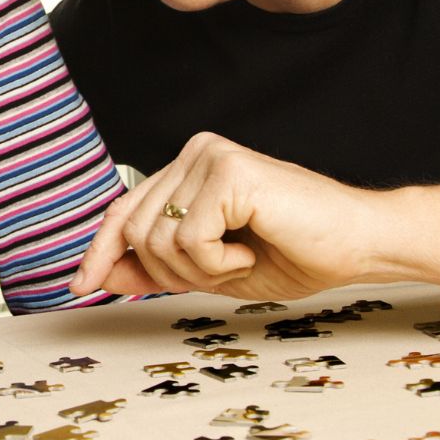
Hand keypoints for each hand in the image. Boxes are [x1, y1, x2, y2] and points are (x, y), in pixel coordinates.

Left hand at [69, 132, 387, 301]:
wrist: (360, 245)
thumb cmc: (295, 254)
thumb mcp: (210, 271)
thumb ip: (154, 267)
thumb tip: (96, 277)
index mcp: (187, 169)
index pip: (124, 211)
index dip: (100, 251)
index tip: (79, 287)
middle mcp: (194, 152)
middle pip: (133, 231)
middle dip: (169, 273)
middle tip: (224, 272)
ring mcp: (210, 156)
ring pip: (156, 239)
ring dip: (199, 271)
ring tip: (243, 259)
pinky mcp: (229, 171)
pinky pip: (189, 238)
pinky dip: (218, 263)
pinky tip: (252, 250)